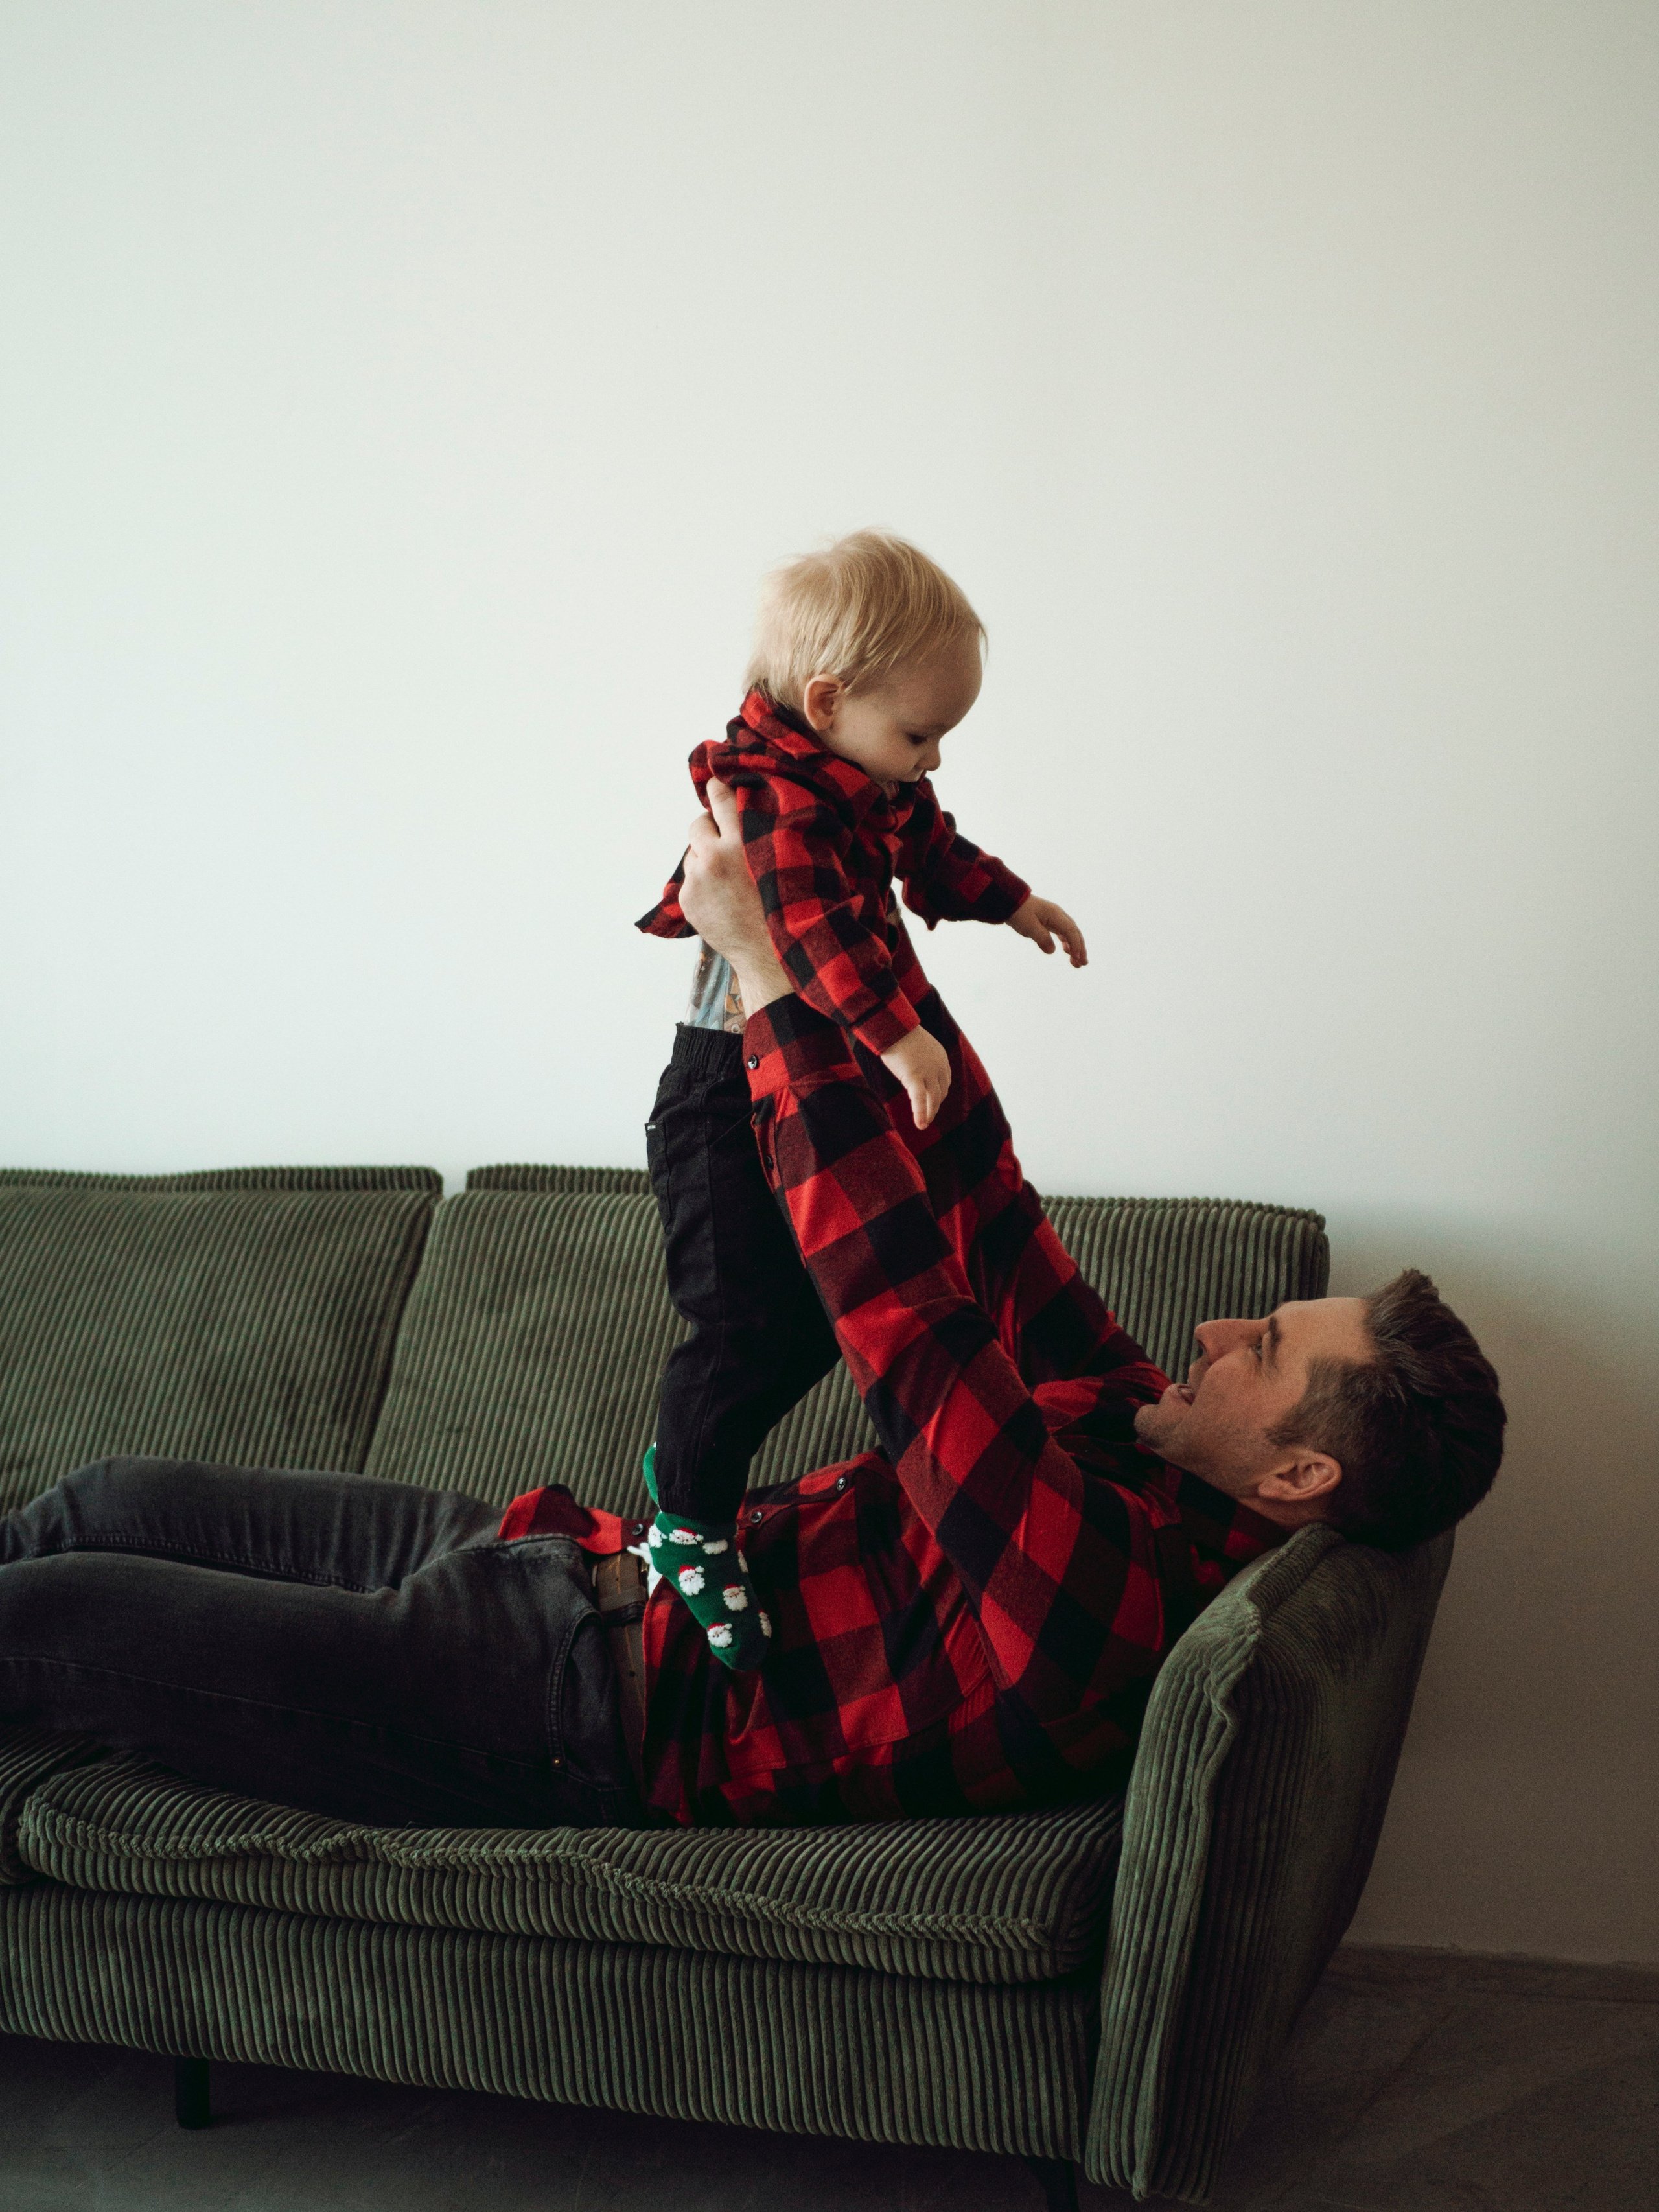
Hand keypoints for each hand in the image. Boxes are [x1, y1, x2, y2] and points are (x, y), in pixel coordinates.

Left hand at [680, 781, 792, 1012]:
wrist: (775, 958)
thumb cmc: (792, 906)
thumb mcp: (795, 861)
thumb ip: (778, 828)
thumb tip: (763, 796)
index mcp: (746, 838)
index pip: (720, 794)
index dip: (719, 788)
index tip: (720, 787)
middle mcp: (716, 854)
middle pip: (698, 821)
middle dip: (710, 827)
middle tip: (723, 837)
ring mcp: (698, 878)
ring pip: (694, 852)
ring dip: (707, 858)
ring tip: (731, 879)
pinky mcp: (687, 899)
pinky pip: (690, 879)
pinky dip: (703, 884)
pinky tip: (725, 899)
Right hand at [880, 1025, 951, 1129]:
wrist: (893, 1026)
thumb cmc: (899, 1034)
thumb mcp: (917, 1046)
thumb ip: (920, 1059)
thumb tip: (911, 1068)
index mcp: (941, 1058)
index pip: (944, 1082)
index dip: (938, 1094)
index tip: (931, 1101)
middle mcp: (939, 1066)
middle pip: (940, 1092)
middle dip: (934, 1106)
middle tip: (928, 1117)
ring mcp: (928, 1072)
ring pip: (933, 1099)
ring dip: (929, 1114)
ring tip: (924, 1125)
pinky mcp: (914, 1076)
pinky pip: (919, 1099)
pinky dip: (920, 1113)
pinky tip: (920, 1125)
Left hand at [1008, 895, 1086, 966]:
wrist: (1009, 900)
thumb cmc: (1018, 912)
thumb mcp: (1028, 926)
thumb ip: (1041, 938)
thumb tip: (1052, 951)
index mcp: (1055, 915)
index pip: (1071, 931)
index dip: (1076, 945)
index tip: (1077, 958)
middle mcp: (1058, 915)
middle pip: (1074, 932)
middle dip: (1080, 948)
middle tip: (1083, 964)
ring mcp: (1054, 917)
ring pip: (1069, 933)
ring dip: (1074, 947)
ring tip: (1076, 962)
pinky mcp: (1049, 921)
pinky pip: (1062, 932)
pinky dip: (1066, 942)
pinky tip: (1066, 951)